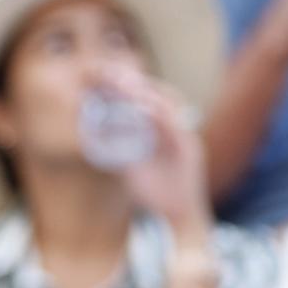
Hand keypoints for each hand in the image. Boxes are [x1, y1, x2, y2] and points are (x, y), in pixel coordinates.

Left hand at [107, 70, 212, 244]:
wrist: (180, 216)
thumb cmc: (155, 193)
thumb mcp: (129, 167)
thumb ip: (118, 150)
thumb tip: (96, 139)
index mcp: (159, 130)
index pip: (143, 100)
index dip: (123, 87)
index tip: (100, 76)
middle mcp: (173, 128)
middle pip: (154, 96)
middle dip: (131, 82)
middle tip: (107, 71)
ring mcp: (183, 136)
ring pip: (165, 106)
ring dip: (144, 92)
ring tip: (121, 81)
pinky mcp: (190, 149)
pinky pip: (174, 128)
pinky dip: (159, 116)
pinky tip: (143, 108)